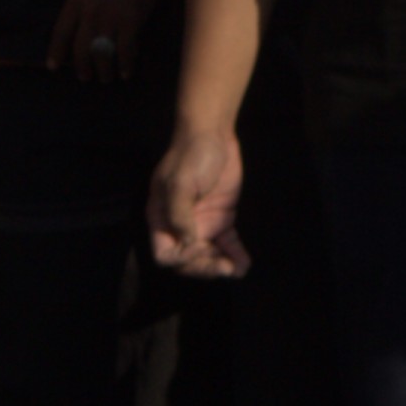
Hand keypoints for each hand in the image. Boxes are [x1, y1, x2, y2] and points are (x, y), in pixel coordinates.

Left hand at [39, 0, 160, 80]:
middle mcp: (90, 16)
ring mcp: (110, 21)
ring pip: (102, 53)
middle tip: (84, 77)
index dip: (56, 51)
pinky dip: (125, 63)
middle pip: (81, 49)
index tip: (53, 66)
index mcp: (75, 3)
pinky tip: (125, 73)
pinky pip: (125, 50)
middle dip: (81, 66)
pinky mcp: (130, 23)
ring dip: (102, 69)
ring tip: (105, 78)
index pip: (61, 33)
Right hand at [150, 124, 249, 278]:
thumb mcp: (180, 183)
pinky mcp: (221, 219)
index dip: (181, 258)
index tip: (198, 246)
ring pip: (208, 255)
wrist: (213, 135)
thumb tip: (186, 242)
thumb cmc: (191, 156)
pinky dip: (235, 255)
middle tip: (225, 267)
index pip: (165, 254)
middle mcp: (180, 226)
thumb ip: (180, 214)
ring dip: (221, 266)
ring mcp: (202, 224)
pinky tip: (244, 263)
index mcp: (162, 219)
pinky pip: (226, 244)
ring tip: (237, 269)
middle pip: (188, 259)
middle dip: (205, 267)